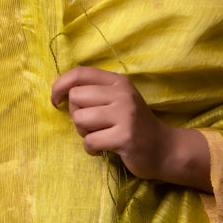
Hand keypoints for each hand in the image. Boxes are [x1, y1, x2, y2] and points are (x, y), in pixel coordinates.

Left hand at [51, 67, 211, 190]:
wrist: (165, 149)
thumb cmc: (135, 125)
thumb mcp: (119, 100)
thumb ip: (95, 92)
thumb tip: (60, 91)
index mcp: (118, 81)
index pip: (80, 73)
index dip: (60, 85)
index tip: (56, 101)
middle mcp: (122, 94)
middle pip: (76, 97)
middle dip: (76, 114)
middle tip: (91, 125)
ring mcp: (125, 115)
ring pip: (80, 119)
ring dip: (83, 133)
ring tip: (98, 136)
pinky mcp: (125, 137)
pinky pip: (90, 141)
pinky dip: (91, 149)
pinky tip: (103, 150)